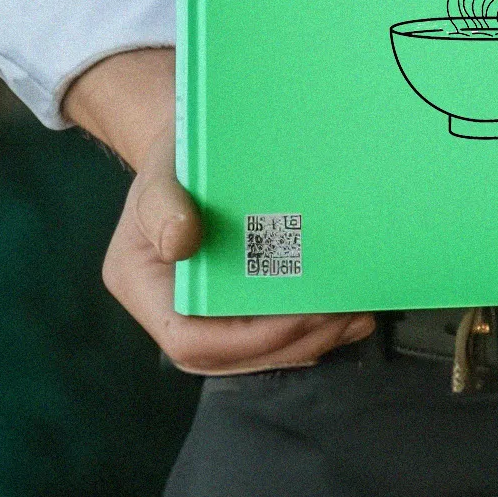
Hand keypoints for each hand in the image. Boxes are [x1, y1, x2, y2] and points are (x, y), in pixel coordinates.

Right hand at [66, 48, 372, 375]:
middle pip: (228, 356)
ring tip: (354, 320)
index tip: (299, 317)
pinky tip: (347, 316)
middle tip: (342, 319)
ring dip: (306, 342)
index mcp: (143, 287)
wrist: (192, 141)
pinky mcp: (233, 304)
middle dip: (288, 344)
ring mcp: (203, 313)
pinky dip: (307, 330)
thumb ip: (162, 203)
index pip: (190, 340)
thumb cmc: (174, 153)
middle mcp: (170, 312)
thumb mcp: (160, 169)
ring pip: (252, 352)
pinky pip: (266, 331)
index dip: (246, 340)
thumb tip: (181, 240)